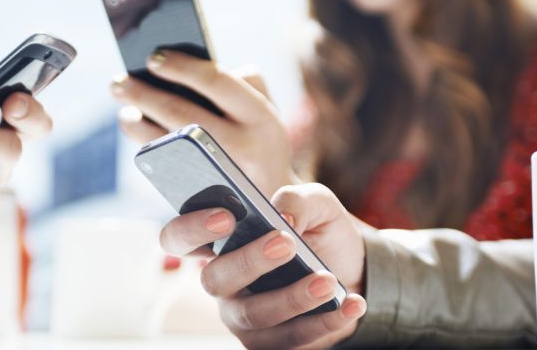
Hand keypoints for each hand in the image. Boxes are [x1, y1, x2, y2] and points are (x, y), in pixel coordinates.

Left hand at [111, 50, 294, 195]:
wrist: (273, 200)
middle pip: (181, 112)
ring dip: (137, 121)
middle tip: (118, 81)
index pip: (216, 80)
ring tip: (124, 107)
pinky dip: (146, 144)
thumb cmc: (260, 142)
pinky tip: (136, 129)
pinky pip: (166, 165)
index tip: (152, 57)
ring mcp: (222, 173)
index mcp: (261, 115)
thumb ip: (244, 81)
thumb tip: (195, 64)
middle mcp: (244, 144)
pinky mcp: (204, 193)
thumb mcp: (265, 110)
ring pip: (167, 141)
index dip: (181, 66)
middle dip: (143, 94)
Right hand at [160, 183, 365, 348]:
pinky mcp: (271, 344)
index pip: (179, 237)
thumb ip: (298, 200)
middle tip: (286, 243)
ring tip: (328, 280)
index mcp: (221, 242)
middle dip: (248, 262)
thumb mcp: (318, 205)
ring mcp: (243, 317)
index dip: (191, 228)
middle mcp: (223, 282)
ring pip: (255, 315)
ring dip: (293, 297)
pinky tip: (351, 303)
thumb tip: (283, 218)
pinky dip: (324, 322)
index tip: (225, 217)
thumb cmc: (322, 234)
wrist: (357, 272)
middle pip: (214, 279)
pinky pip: (291, 340)